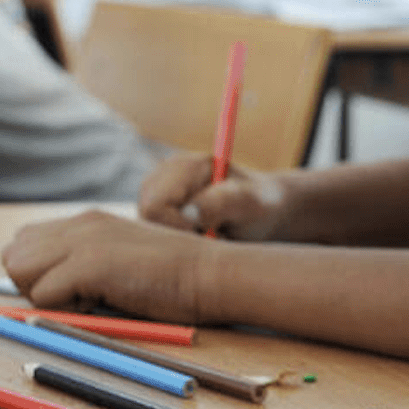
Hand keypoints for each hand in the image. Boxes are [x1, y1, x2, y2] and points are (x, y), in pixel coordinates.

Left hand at [1, 209, 215, 323]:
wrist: (211, 275)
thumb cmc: (177, 280)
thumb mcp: (125, 261)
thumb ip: (88, 264)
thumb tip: (47, 290)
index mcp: (87, 222)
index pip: (25, 243)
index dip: (40, 273)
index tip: (77, 289)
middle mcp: (79, 225)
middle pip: (13, 257)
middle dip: (34, 285)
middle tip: (79, 297)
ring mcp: (83, 242)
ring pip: (20, 273)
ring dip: (47, 296)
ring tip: (92, 299)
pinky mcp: (89, 264)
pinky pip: (43, 295)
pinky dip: (66, 309)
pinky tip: (104, 303)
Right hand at [136, 151, 289, 239]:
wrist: (262, 211)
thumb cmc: (258, 207)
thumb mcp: (249, 204)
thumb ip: (221, 203)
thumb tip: (189, 212)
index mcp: (185, 166)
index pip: (155, 207)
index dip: (178, 229)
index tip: (211, 234)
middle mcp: (163, 175)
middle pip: (147, 219)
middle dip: (178, 235)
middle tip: (213, 235)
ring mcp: (155, 191)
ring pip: (148, 229)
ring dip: (179, 239)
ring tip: (209, 235)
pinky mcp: (155, 208)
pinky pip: (153, 235)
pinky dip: (176, 241)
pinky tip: (199, 236)